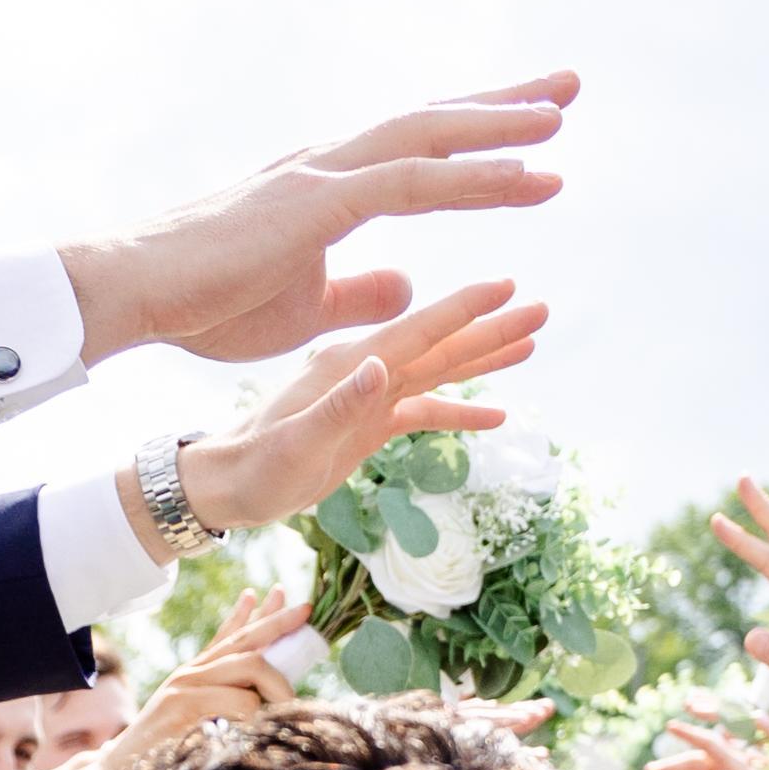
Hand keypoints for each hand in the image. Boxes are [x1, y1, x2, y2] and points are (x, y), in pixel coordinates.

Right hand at [63, 82, 575, 366]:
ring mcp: (326, 177)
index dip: (475, 135)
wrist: (135, 295)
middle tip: (566, 89)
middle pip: (432, 122)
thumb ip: (358, 289)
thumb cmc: (205, 303)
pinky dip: (475, 178)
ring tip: (560, 119)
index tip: (533, 128)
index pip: (416, 149)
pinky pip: (414, 184)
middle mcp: (332, 165)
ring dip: (500, 129)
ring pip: (429, 138)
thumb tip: (405, 281)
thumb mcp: (305, 304)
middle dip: (502, 106)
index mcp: (329, 185)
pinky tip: (527, 177)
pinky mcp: (319, 203)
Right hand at [98, 590, 305, 769]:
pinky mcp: (183, 705)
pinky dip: (256, 712)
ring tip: (290, 706)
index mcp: (197, 675)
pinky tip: (262, 725)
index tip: (286, 596)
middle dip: (279, 624)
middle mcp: (191, 673)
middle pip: (246, 640)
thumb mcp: (201, 726)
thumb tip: (267, 710)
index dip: (261, 615)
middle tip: (307, 613)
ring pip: (249, 666)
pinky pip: (236, 699)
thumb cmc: (164, 756)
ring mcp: (185, 685)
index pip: (232, 635)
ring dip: (277, 686)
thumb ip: (228, 709)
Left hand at [172, 281, 546, 539]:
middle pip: (439, 343)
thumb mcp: (296, 444)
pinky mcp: (368, 421)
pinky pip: (423, 409)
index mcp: (348, 366)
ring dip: (483, 357)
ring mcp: (367, 394)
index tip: (508, 285)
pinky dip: (459, 409)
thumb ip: (339, 406)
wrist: (225, 483)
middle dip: (491, 327)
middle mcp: (363, 371)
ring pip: (438, 369)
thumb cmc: (255, 468)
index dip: (462, 309)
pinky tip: (497, 413)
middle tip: (543, 308)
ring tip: (531, 343)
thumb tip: (381, 368)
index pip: (416, 330)